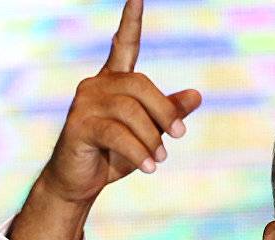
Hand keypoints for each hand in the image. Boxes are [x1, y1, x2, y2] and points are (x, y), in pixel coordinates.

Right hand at [11, 0, 201, 239]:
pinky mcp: (78, 125)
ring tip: (159, 159)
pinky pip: (117, 133)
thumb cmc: (114, 154)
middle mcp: (96, 85)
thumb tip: (196, 94)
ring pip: (130, 111)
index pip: (124, 45)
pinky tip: (148, 167)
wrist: (81, 182)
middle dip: (165, 111)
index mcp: (114, 81)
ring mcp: (84, 103)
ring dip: (151, 138)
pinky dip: (138, 151)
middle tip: (178, 136)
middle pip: (140, 85)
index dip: (131, 21)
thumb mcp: (149, 133)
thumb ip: (169, 113)